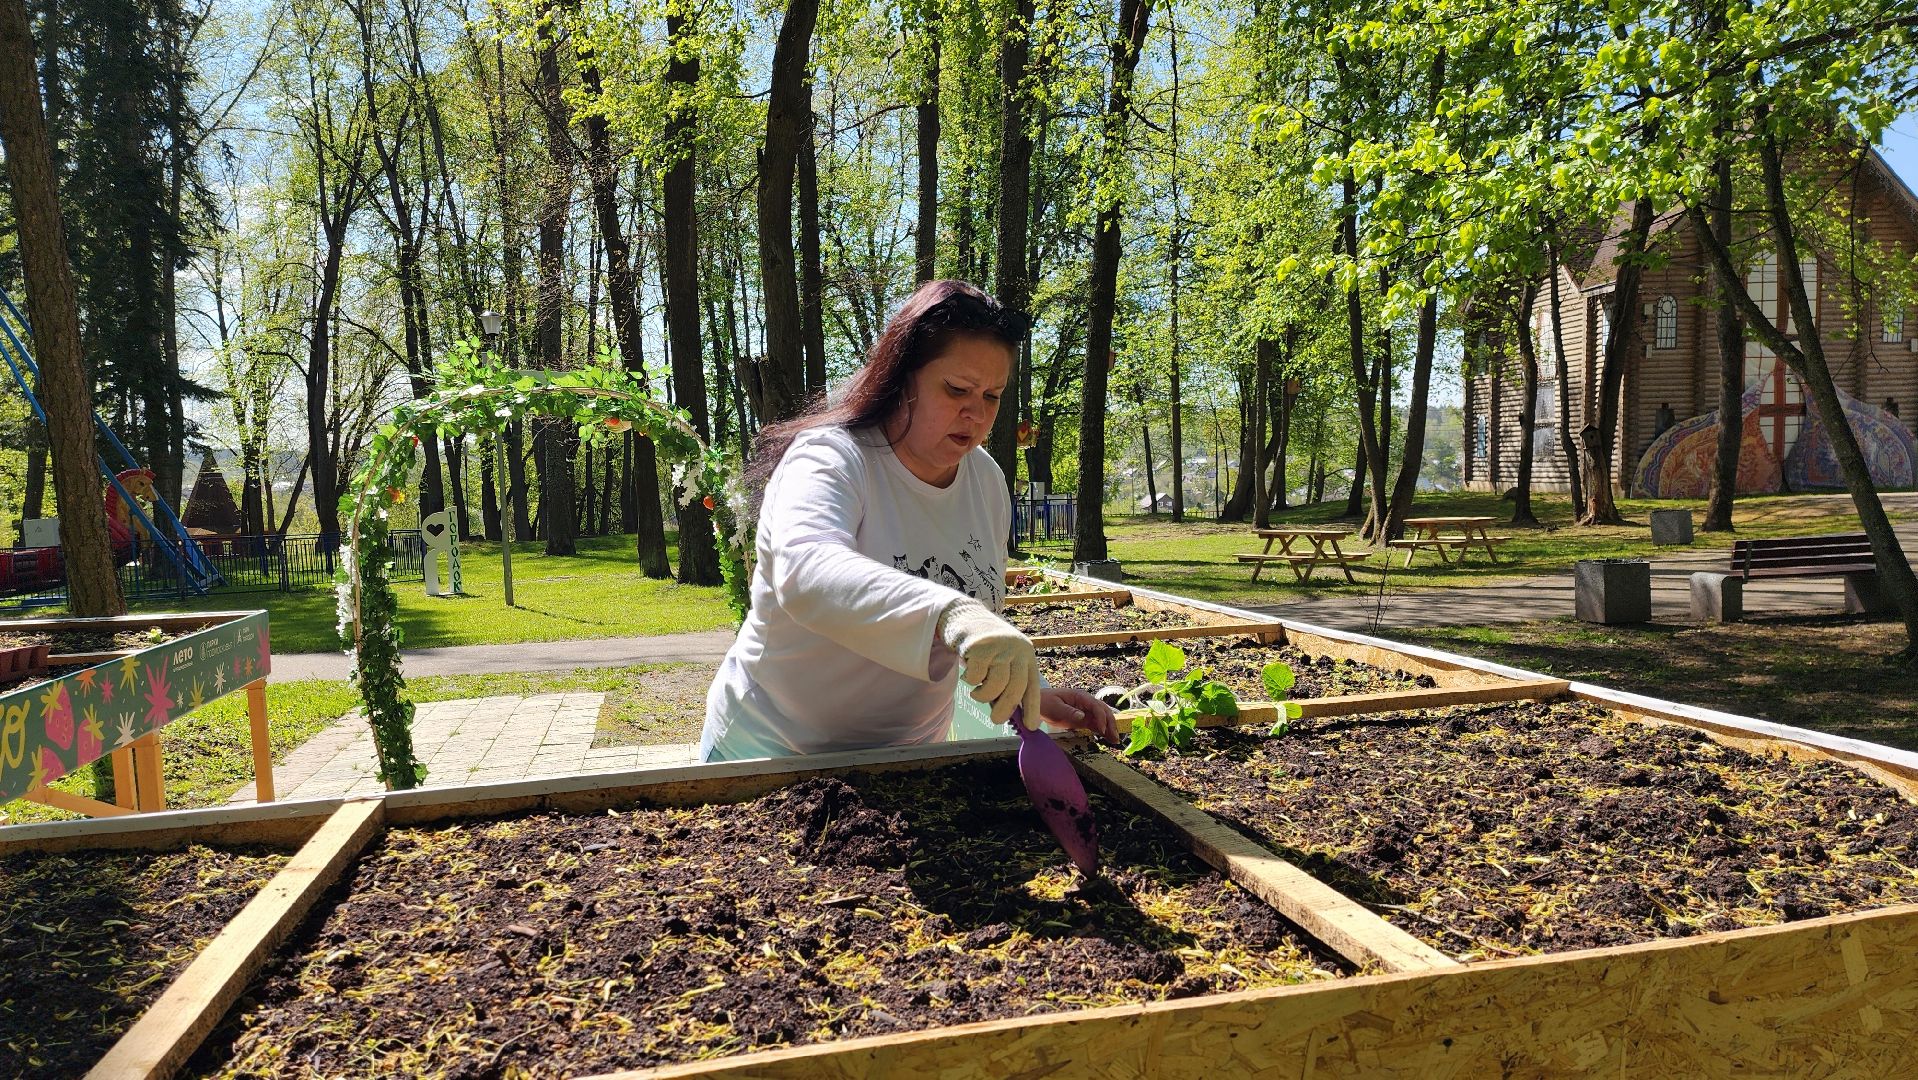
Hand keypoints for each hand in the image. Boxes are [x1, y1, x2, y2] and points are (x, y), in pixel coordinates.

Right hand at [938, 598, 1041, 726]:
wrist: (965, 616)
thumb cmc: (985, 646)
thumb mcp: (1002, 662)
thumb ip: (1005, 684)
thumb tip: (1006, 713)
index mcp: (1026, 655)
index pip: (1033, 686)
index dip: (1032, 708)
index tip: (1031, 726)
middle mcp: (1017, 650)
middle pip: (1016, 687)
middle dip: (1006, 709)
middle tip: (996, 720)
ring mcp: (999, 647)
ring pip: (996, 684)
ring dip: (984, 696)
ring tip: (976, 693)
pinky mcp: (980, 646)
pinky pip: (977, 677)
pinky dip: (971, 682)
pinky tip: (969, 675)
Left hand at [1040, 687, 1120, 744]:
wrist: (1037, 705)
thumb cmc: (1045, 703)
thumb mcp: (1056, 708)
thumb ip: (1069, 712)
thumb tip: (1083, 716)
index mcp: (1081, 697)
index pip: (1096, 706)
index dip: (1101, 718)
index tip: (1102, 730)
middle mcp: (1086, 703)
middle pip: (1104, 711)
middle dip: (1110, 723)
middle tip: (1115, 737)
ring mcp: (1085, 711)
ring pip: (1102, 718)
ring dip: (1109, 728)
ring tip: (1115, 740)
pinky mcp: (1083, 719)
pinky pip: (1095, 724)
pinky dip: (1102, 731)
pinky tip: (1108, 738)